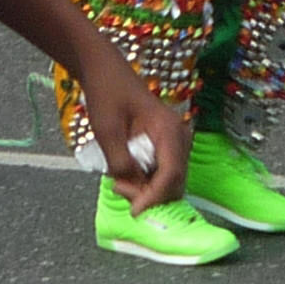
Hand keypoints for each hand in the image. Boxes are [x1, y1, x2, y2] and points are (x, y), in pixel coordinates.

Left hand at [80, 55, 188, 213]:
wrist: (105, 72)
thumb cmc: (107, 95)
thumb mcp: (107, 131)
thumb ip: (121, 163)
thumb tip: (133, 189)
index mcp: (169, 130)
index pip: (171, 174)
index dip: (154, 197)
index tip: (134, 211)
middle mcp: (179, 137)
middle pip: (175, 181)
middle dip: (151, 195)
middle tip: (119, 188)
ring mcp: (174, 141)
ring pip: (170, 180)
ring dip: (148, 190)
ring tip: (119, 182)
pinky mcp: (166, 145)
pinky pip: (163, 172)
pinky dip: (147, 182)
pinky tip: (126, 176)